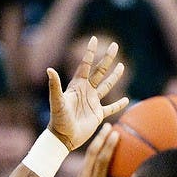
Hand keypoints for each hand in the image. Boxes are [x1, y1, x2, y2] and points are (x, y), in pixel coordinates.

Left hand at [46, 36, 128, 150]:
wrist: (63, 138)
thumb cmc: (58, 119)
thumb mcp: (56, 101)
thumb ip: (54, 85)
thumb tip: (49, 69)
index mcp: (77, 86)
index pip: (85, 65)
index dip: (89, 52)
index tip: (94, 39)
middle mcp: (86, 92)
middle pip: (99, 71)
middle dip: (107, 58)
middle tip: (114, 45)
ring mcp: (93, 102)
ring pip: (106, 86)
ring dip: (114, 76)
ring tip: (121, 65)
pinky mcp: (98, 115)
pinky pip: (111, 108)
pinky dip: (119, 104)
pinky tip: (127, 100)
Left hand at [56, 123, 122, 176]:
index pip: (102, 161)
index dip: (109, 145)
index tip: (115, 132)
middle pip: (91, 154)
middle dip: (100, 138)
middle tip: (108, 125)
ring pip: (86, 162)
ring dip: (95, 149)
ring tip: (103, 139)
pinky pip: (83, 173)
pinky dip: (90, 165)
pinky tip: (96, 166)